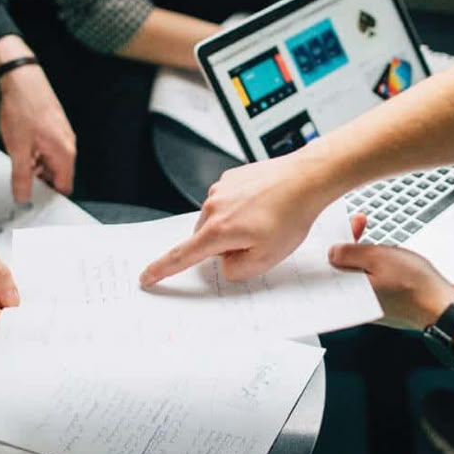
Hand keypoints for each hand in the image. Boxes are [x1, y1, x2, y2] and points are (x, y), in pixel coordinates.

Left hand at [0, 35, 75, 202]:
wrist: (24, 81)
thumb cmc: (25, 110)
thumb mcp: (19, 148)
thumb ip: (22, 176)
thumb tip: (22, 197)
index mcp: (64, 154)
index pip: (64, 186)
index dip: (50, 195)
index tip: (35, 200)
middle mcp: (68, 146)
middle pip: (59, 174)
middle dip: (41, 180)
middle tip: (21, 178)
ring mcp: (64, 136)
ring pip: (53, 162)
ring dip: (37, 166)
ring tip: (19, 159)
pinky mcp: (56, 129)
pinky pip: (50, 149)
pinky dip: (37, 153)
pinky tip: (23, 147)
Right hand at [140, 149, 332, 285]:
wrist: (306, 179)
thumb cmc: (291, 215)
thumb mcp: (266, 259)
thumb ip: (237, 270)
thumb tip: (225, 262)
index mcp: (217, 230)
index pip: (182, 256)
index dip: (162, 269)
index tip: (147, 276)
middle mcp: (213, 206)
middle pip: (206, 238)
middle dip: (225, 246)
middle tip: (258, 242)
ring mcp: (222, 188)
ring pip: (218, 219)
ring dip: (235, 226)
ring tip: (266, 221)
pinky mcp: (232, 177)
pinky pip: (229, 201)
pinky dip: (242, 208)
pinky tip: (265, 206)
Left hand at [328, 213, 453, 329]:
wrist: (440, 306)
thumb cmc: (414, 284)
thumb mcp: (378, 258)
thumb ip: (350, 253)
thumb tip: (332, 252)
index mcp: (349, 292)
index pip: (328, 265)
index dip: (334, 241)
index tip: (344, 226)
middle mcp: (354, 303)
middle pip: (341, 267)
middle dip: (348, 243)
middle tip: (359, 223)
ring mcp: (366, 305)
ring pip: (354, 273)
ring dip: (360, 252)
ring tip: (373, 238)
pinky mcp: (378, 304)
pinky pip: (366, 281)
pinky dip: (370, 266)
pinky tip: (381, 256)